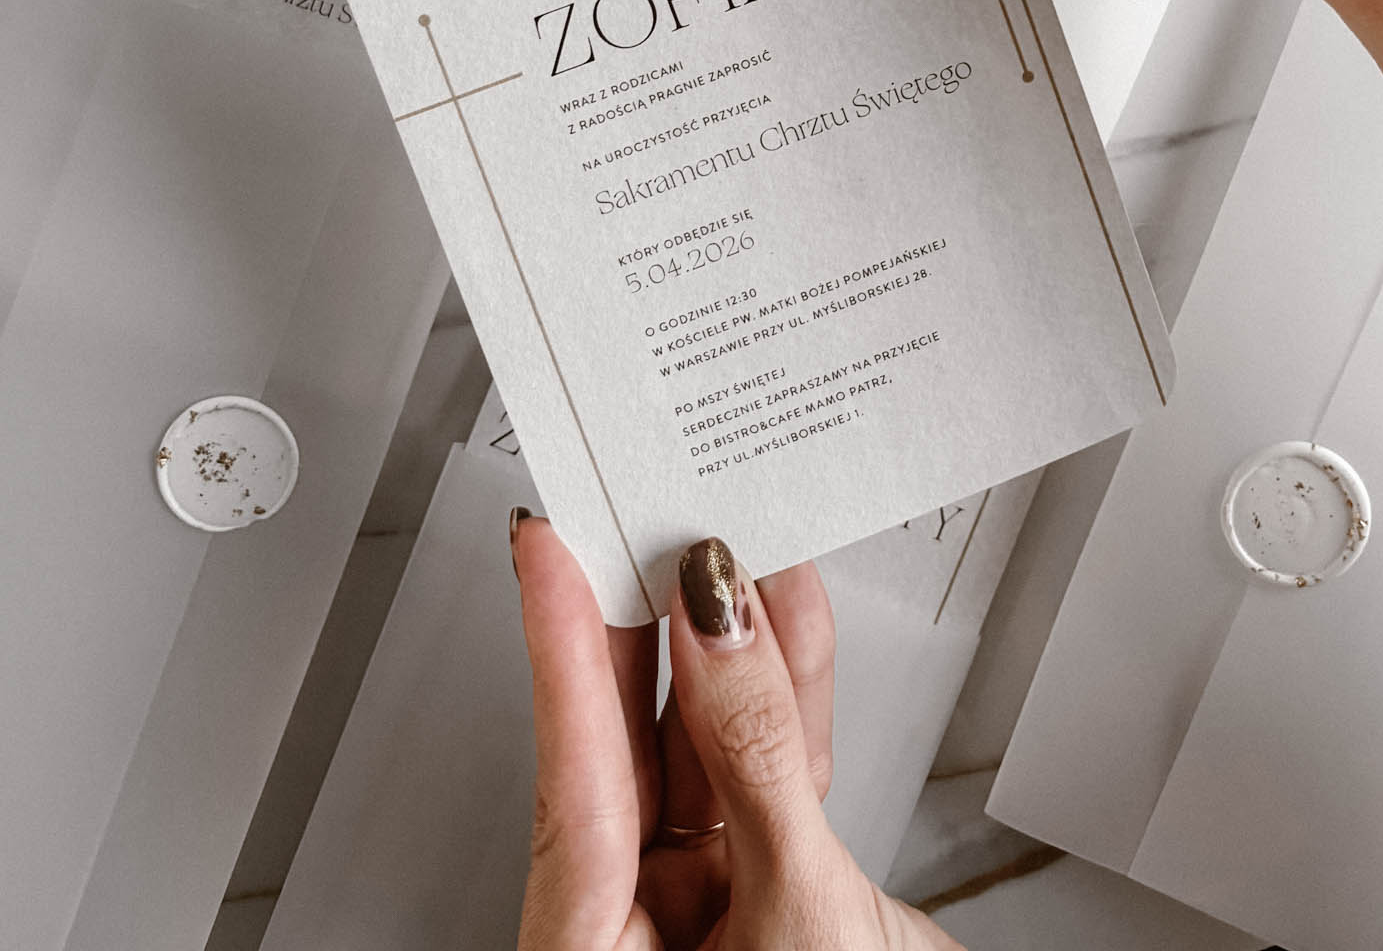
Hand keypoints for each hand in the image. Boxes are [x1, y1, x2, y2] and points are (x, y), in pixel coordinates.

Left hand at [514, 517, 957, 950]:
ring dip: (733, 643)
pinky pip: (771, 768)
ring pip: (708, 744)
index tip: (547, 540)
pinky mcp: (776, 887)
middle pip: (626, 748)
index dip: (557, 646)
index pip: (569, 781)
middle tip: (635, 510)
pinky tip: (792, 613)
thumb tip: (719, 625)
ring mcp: (709, 909)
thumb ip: (758, 758)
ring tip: (734, 533)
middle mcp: (636, 931)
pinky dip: (791, 691)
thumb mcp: (799, 914)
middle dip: (642, 624)